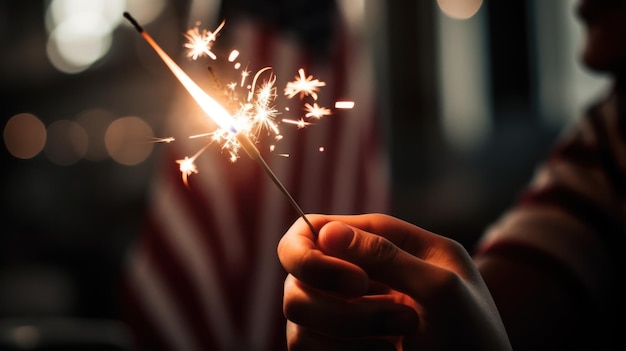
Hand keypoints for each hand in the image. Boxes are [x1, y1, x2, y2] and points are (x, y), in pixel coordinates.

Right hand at [277, 214, 511, 350]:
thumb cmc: (476, 342)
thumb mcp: (443, 289)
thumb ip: (386, 255)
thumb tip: (326, 230)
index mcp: (394, 245)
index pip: (327, 227)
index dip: (319, 251)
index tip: (355, 285)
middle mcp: (364, 274)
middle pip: (301, 271)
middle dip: (341, 304)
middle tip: (399, 321)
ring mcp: (347, 312)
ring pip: (299, 308)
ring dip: (347, 332)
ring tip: (398, 345)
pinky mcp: (337, 346)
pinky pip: (304, 342)